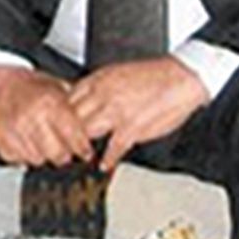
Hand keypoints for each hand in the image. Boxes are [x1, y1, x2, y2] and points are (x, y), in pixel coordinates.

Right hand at [0, 66, 92, 167]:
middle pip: (57, 155)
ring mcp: (14, 128)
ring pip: (37, 160)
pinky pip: (18, 160)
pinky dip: (23, 155)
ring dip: (43, 155)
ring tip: (42, 143)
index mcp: (50, 103)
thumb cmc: (33, 88)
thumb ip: (76, 110)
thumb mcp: (59, 90)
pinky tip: (26, 142)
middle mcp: (32, 116)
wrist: (1, 84)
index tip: (85, 153)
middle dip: (64, 155)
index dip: (83, 148)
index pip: (74, 136)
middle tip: (63, 151)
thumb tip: (97, 128)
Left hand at [69, 57, 209, 171]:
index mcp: (99, 80)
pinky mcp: (132, 127)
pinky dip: (108, 160)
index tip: (58, 127)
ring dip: (82, 148)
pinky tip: (104, 165)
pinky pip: (113, 149)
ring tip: (81, 156)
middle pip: (71, 118)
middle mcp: (103, 94)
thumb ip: (97, 89)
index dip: (60, 115)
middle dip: (66, 133)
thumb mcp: (116, 74)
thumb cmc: (152, 76)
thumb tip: (83, 104)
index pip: (67, 99)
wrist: (180, 77)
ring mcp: (116, 112)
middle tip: (64, 147)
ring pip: (86, 133)